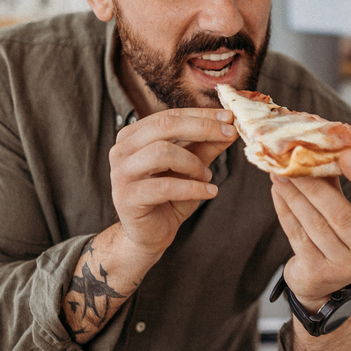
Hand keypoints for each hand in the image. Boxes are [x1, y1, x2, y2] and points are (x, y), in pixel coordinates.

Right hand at [108, 108, 238, 258]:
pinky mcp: (126, 197)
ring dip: (193, 163)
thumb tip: (230, 126)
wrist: (151, 235)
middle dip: (202, 128)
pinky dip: (193, 188)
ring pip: (162, 152)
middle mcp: (122, 150)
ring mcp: (120, 173)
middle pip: (165, 126)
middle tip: (230, 135)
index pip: (170, 116)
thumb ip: (206, 147)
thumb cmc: (169, 199)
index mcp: (134, 136)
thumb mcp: (192, 168)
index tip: (229, 117)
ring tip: (207, 176)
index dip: (201, 115)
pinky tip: (210, 192)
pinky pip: (164, 186)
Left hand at [270, 151, 350, 309]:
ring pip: (316, 224)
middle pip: (340, 214)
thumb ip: (338, 185)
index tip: (346, 154)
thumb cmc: (338, 239)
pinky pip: (298, 235)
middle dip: (315, 185)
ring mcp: (345, 266)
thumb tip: (321, 148)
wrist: (321, 283)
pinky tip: (277, 193)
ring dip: (295, 196)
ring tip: (279, 174)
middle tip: (295, 162)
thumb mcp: (348, 213)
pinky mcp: (319, 272)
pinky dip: (286, 211)